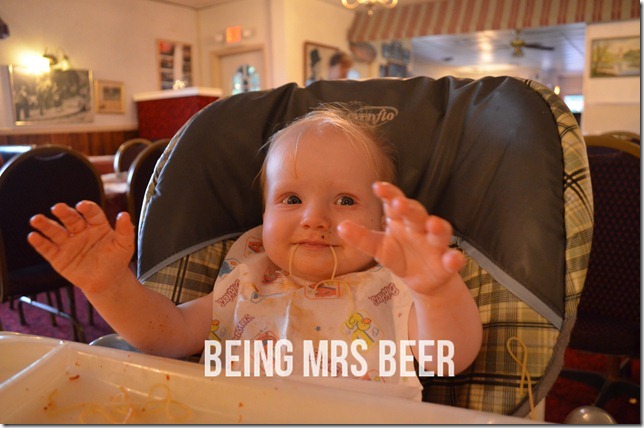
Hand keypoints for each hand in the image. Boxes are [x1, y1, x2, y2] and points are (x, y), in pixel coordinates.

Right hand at [28, 201, 134, 292]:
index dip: (87, 208)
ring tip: (36, 219)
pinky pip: (48, 249)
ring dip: (45, 225)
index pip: (91, 213)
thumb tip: (125, 215)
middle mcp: (81, 231)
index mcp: (97, 225)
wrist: (108, 281)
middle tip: (57, 208)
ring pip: (55, 231)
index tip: (82, 206)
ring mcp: (69, 244)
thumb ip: (125, 230)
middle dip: (64, 213)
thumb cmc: (116, 260)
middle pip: (71, 219)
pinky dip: (40, 243)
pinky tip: (33, 236)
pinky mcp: (59, 257)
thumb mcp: (125, 245)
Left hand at [337, 182, 464, 295]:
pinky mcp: (447, 264)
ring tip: (432, 224)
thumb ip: (362, 238)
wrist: (423, 281)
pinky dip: (455, 258)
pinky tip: (453, 258)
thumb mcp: (378, 248)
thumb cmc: (400, 256)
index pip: (395, 202)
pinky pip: (453, 259)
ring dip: (438, 227)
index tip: (377, 186)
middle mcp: (420, 228)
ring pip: (440, 232)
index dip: (389, 193)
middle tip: (398, 203)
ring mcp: (436, 245)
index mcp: (402, 221)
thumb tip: (341, 227)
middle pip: (417, 213)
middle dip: (410, 208)